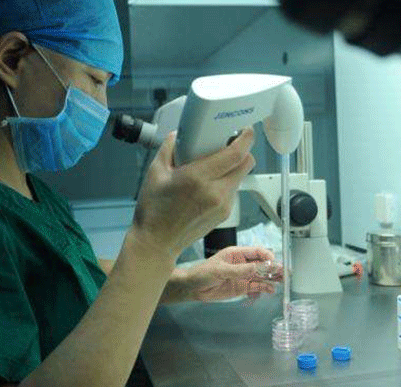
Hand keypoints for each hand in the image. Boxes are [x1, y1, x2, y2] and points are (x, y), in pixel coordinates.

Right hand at [131, 128, 255, 259]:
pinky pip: (233, 191)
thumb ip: (168, 149)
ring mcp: (223, 205)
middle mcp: (215, 192)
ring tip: (215, 166)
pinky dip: (227, 182)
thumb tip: (178, 135)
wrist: (157, 242)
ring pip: (240, 177)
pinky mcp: (224, 214)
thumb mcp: (155, 173)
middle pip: (246, 164)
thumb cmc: (154, 210)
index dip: (246, 139)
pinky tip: (209, 184)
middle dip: (243, 151)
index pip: (235, 154)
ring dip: (234, 167)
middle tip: (230, 144)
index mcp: (198, 178)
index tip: (246, 130)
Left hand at [173, 246, 280, 302]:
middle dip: (273, 268)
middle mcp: (243, 264)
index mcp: (237, 254)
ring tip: (282, 282)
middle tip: (284, 272)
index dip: (266, 256)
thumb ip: (238, 270)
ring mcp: (243, 276)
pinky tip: (271, 290)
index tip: (273, 262)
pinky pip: (256, 287)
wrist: (193, 288)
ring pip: (262, 276)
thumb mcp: (220, 270)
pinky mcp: (242, 287)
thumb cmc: (203, 273)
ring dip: (272, 278)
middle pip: (262, 264)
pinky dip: (264, 288)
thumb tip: (255, 268)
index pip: (256, 252)